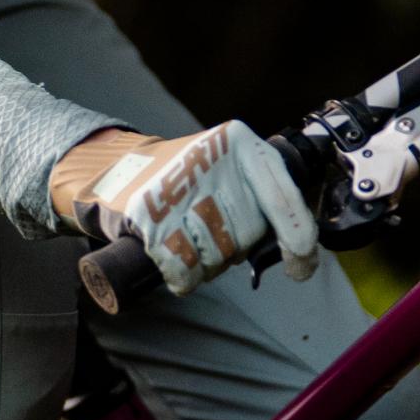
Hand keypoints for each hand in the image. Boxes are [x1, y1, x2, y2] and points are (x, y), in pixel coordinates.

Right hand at [82, 120, 321, 291]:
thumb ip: (263, 194)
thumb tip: (302, 251)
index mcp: (242, 144)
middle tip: (208, 228)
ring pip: (217, 256)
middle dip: (233, 247)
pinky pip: (185, 268)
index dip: (299, 240)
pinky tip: (174, 257)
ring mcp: (178, 185)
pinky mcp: (149, 213)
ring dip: (207, 262)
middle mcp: (213, 158)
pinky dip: (183, 276)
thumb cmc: (188, 179)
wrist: (118, 169)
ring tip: (187, 236)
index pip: (283, 199)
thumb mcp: (230, 167)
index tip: (300, 268)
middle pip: (247, 235)